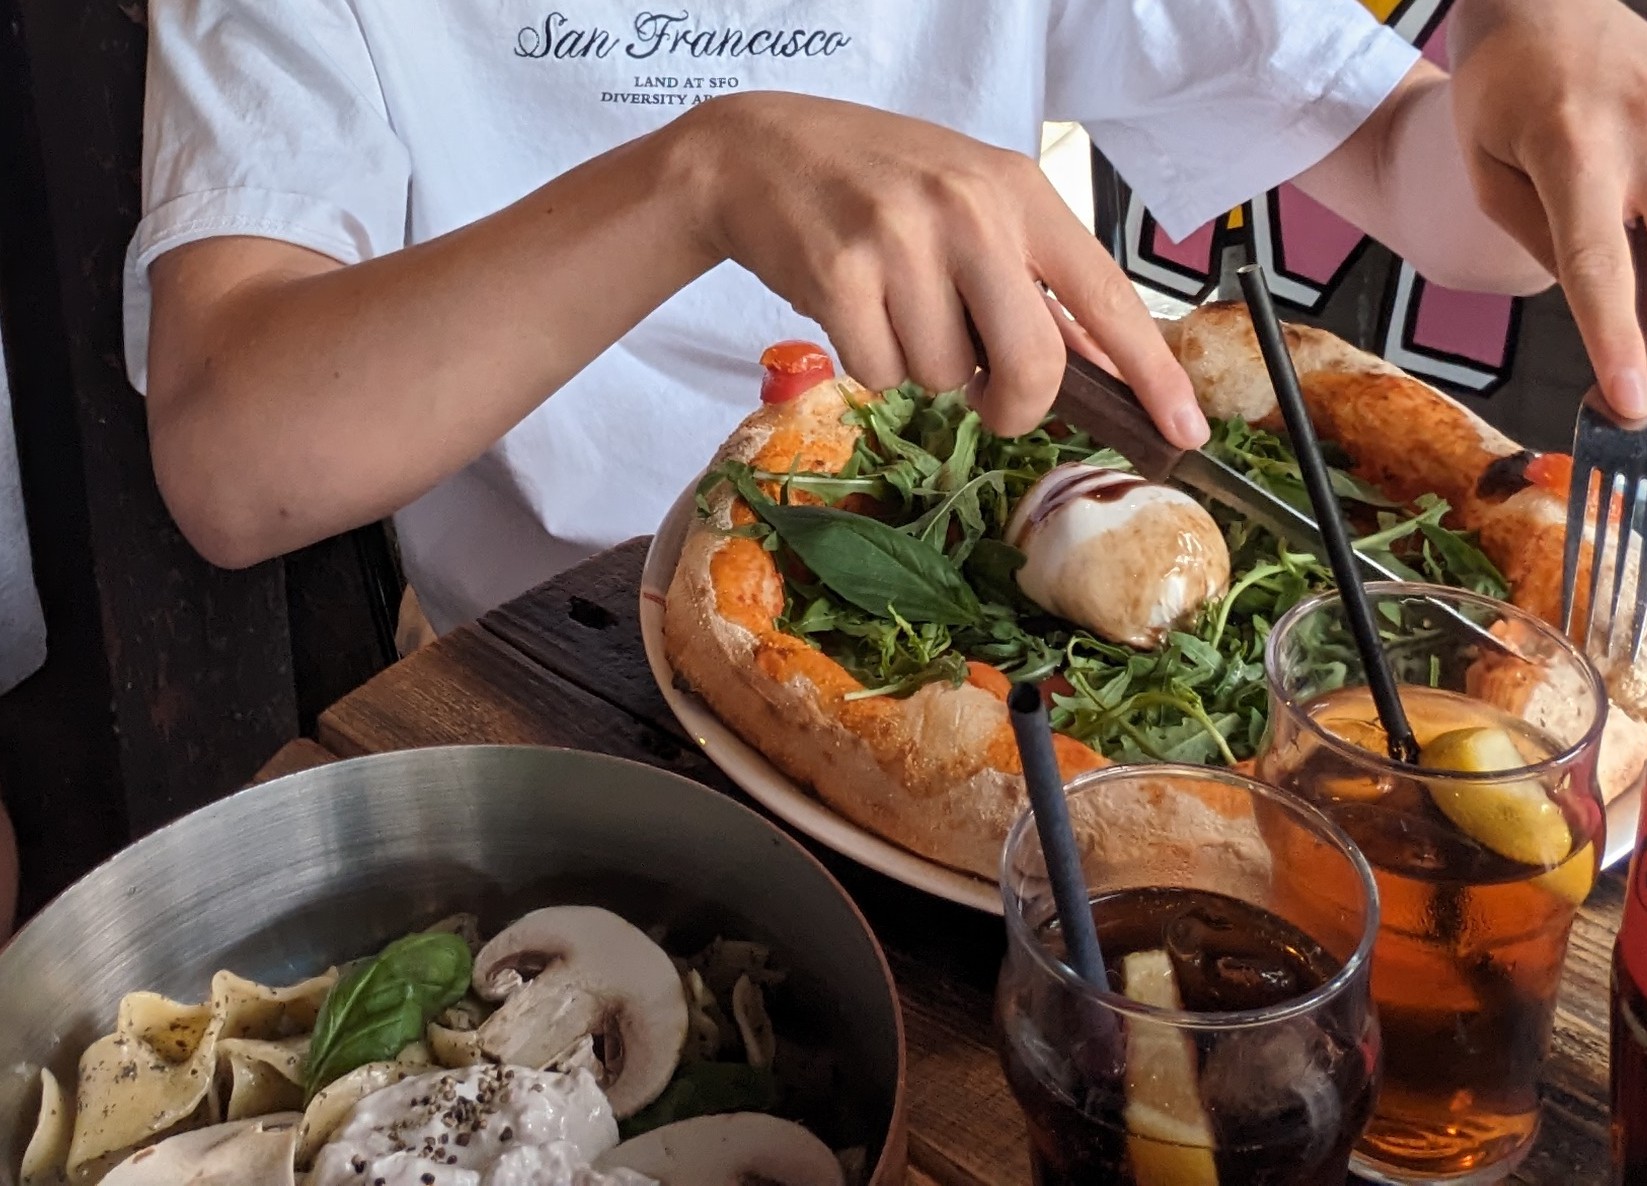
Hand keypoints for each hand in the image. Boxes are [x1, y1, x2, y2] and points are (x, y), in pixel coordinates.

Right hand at [676, 91, 1206, 445]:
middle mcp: (970, 211)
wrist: (761, 150)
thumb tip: (1102, 365)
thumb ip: (1035, 276)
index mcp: (1021, 192)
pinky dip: (871, 363)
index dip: (1153, 375)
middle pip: (1033, 362)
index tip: (1185, 433)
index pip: (1107, 296)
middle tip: (987, 396)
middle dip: (1013, 405)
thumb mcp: (973, 202)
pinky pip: (880, 375)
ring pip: (944, 377)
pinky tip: (856, 310)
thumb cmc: (879, 182)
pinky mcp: (840, 276)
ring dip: (923, 370)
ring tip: (896, 308)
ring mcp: (903, 241)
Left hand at [1449, 0, 1646, 419]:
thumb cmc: (1501, 97)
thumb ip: (1547, 242)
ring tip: (1627, 309)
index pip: (1597, 263)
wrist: (1541, 4)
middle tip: (1637, 383)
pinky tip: (1637, 247)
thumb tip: (1609, 303)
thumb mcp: (1491, 178)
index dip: (1619, 337)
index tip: (1635, 399)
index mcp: (1571, 154)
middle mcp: (1643, 131)